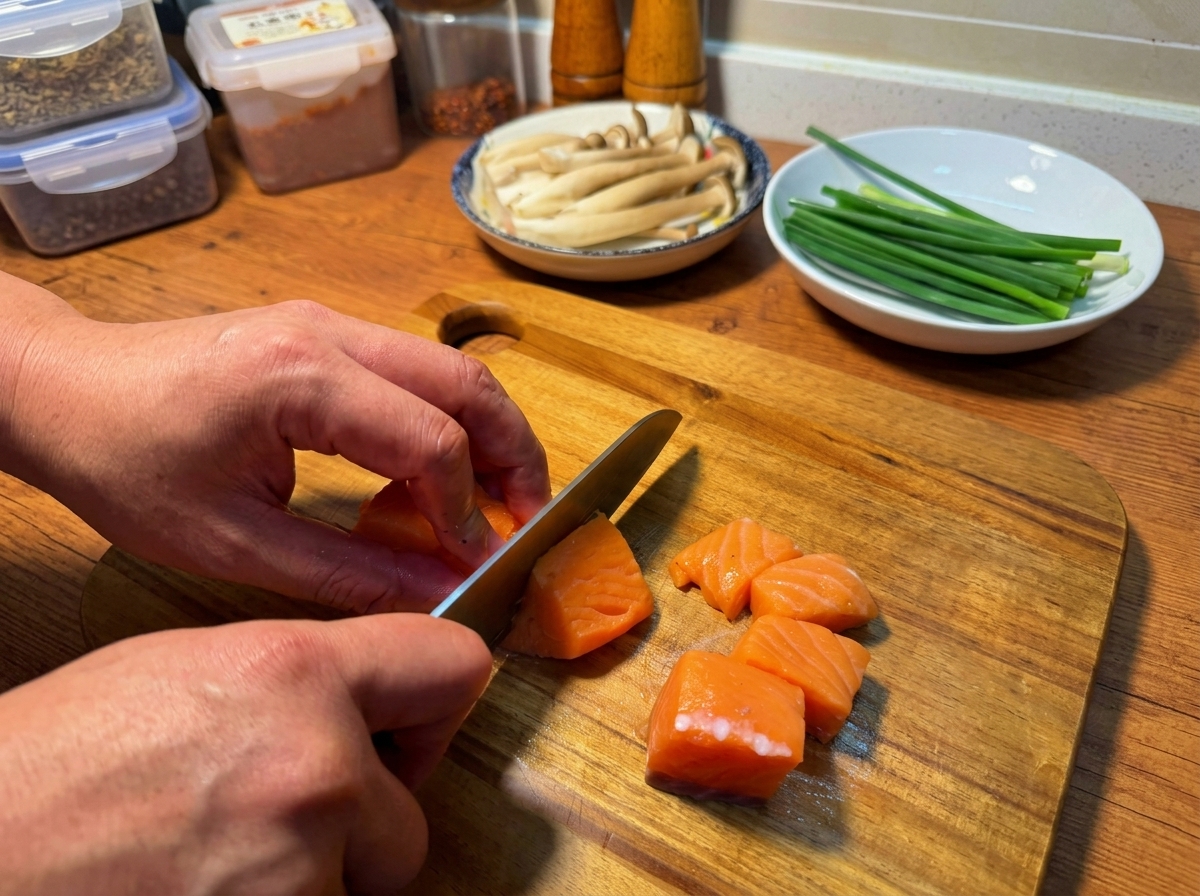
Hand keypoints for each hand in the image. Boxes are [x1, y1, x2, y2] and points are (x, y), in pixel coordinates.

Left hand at [0, 278, 549, 612]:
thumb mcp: (231, 542)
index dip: (467, 511)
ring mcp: (328, 323)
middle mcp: (328, 334)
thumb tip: (438, 590)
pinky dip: (446, 420)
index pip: (429, 440)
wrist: (64, 389)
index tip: (476, 565)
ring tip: (497, 502)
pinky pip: (414, 370)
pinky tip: (436, 476)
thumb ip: (346, 570)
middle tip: (526, 522)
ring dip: (489, 432)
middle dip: (513, 455)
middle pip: (467, 383)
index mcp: (299, 379)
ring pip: (451, 367)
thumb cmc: (126, 463)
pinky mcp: (324, 333)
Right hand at [0, 613, 491, 893]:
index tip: (415, 728)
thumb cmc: (56, 762)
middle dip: (357, 830)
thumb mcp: (187, 671)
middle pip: (410, 819)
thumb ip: (301, 680)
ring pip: (358, 890)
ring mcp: (297, 867)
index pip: (452, 665)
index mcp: (294, 672)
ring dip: (311, 882)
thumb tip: (376, 701)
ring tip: (213, 860)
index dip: (435, 703)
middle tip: (271, 820)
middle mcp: (316, 766)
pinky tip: (202, 888)